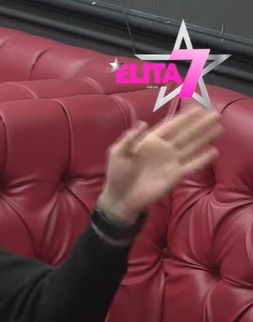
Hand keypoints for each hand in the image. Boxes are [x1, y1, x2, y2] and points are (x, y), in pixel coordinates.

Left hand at [98, 106, 222, 223]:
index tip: (198, 108)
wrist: (120, 197)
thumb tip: (142, 123)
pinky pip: (191, 166)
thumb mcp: (117, 152)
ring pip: (192, 147)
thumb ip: (129, 138)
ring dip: (205, 138)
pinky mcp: (174, 176)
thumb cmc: (117, 174)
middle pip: (186, 134)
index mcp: (150, 141)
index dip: (184, 117)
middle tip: (215, 114)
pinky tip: (213, 152)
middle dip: (200, 124)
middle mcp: (164, 149)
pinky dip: (202, 160)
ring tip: (219, 128)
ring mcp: (170, 162)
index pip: (171, 126)